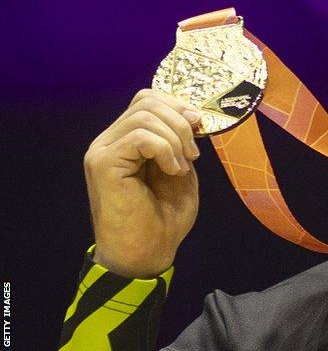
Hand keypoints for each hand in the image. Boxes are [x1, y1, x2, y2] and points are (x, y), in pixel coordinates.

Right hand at [83, 88, 201, 277]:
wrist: (148, 252)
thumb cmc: (164, 217)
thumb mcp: (180, 169)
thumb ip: (180, 141)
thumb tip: (192, 114)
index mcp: (126, 139)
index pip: (147, 99)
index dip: (178, 106)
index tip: (200, 127)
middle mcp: (109, 141)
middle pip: (146, 101)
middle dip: (180, 122)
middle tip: (193, 152)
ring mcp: (102, 151)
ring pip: (145, 116)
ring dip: (175, 139)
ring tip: (181, 166)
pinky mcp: (102, 164)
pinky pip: (140, 137)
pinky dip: (164, 149)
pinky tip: (172, 171)